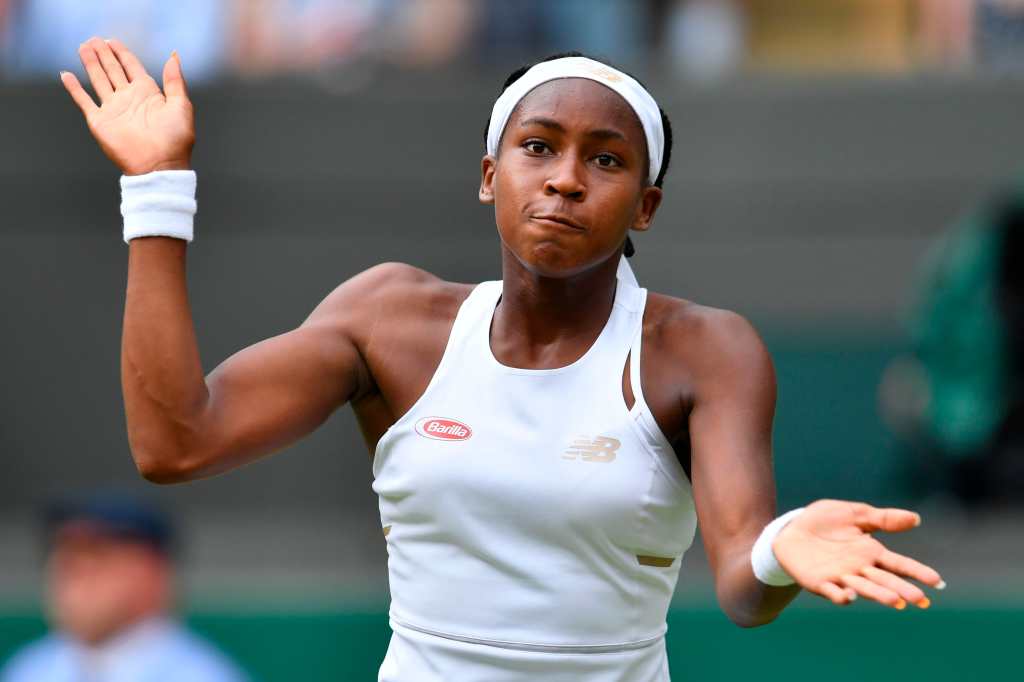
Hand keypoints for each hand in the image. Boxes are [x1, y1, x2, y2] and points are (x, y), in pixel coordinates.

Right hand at [60, 37, 193, 175]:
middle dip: (104, 55)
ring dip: (90, 64)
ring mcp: (113, 110)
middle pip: (113, 70)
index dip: (122, 53)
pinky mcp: (100, 122)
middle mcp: (129, 99)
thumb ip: (175, 81)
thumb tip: (174, 56)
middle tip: (94, 39)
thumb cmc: (175, 139)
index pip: (132, 67)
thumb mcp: (181, 106)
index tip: (112, 41)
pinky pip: (84, 101)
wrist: (159, 166)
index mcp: (148, 94)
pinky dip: (74, 89)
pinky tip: (66, 75)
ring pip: (98, 80)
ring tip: (83, 47)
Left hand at [773, 499, 943, 608]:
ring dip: (878, 595)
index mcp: (871, 552)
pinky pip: (832, 591)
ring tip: (895, 601)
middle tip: (920, 599)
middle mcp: (860, 568)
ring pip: (863, 588)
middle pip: (885, 580)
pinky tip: (849, 597)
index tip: (937, 581)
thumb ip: (883, 519)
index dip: (917, 572)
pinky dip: (841, 596)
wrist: (791, 528)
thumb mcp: (855, 514)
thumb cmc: (825, 521)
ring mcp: (840, 576)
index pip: (899, 564)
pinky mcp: (819, 582)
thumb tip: (916, 518)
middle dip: (902, 589)